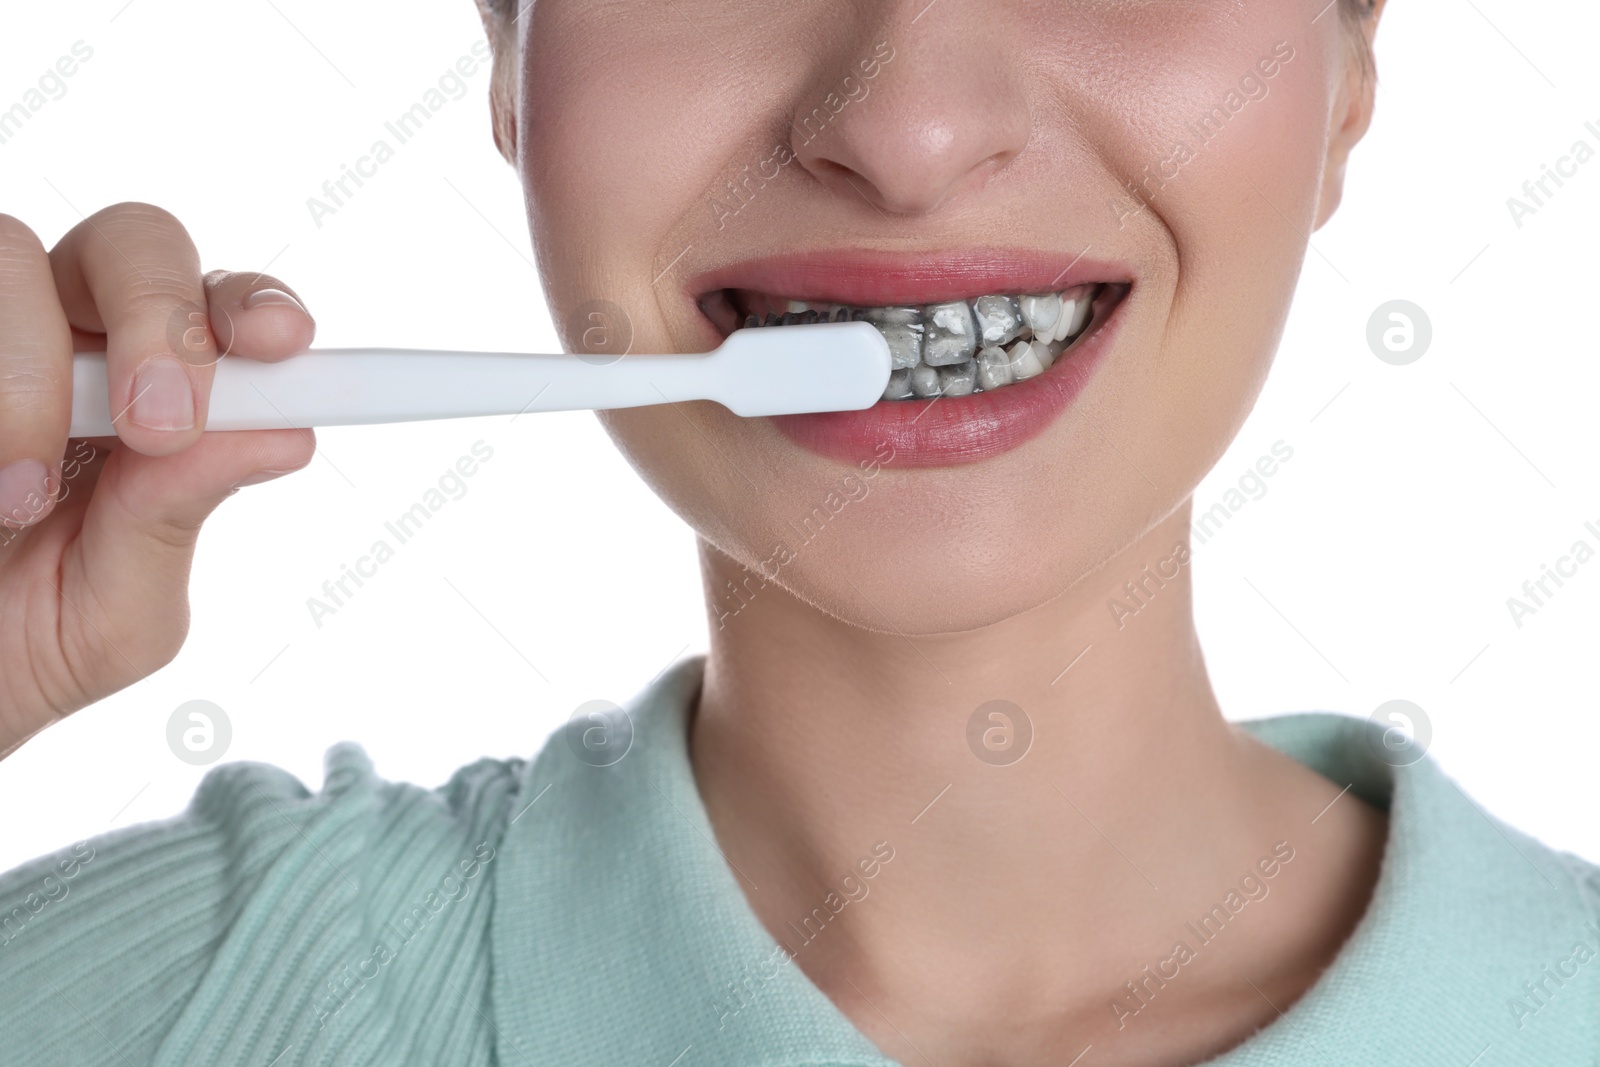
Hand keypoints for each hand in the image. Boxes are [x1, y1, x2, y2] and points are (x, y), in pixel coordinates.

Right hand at [0, 202, 316, 755]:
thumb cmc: (12, 651)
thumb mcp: (112, 615)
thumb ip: (177, 520)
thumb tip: (285, 436)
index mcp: (153, 401)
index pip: (222, 311)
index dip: (256, 306)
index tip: (280, 342)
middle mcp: (69, 344)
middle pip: (135, 243)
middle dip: (161, 317)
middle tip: (155, 425)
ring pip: (14, 254)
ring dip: (29, 376)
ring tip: (13, 499)